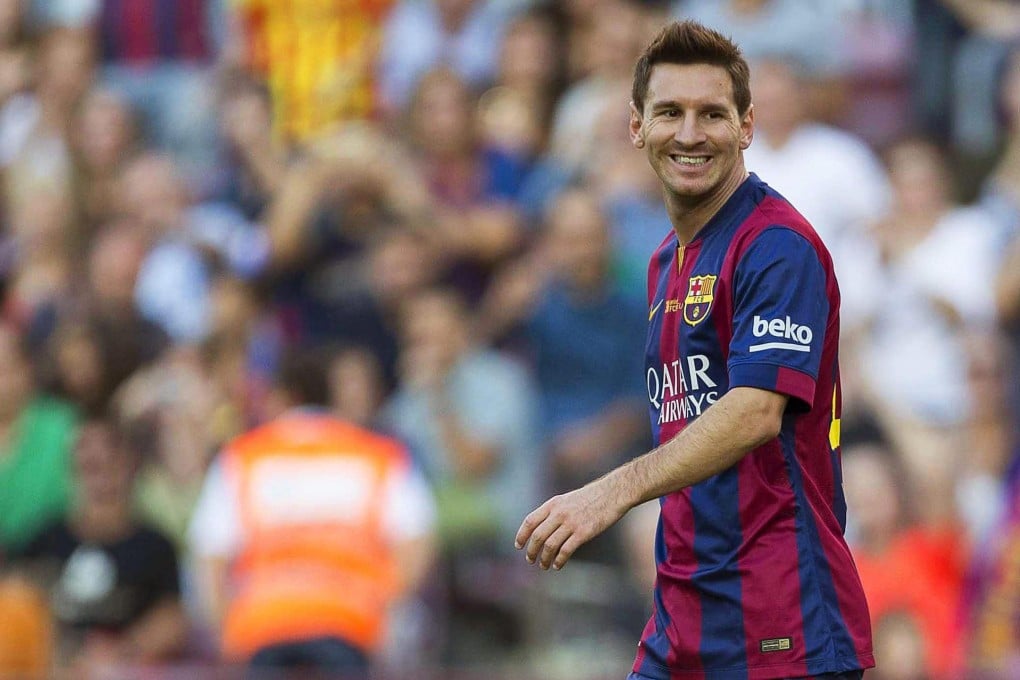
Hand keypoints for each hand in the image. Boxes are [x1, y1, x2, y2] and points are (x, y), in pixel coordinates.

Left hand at [514, 478, 628, 569]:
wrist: (613, 493)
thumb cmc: (591, 497)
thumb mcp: (568, 499)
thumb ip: (555, 511)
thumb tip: (543, 528)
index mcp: (553, 503)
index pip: (530, 521)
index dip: (522, 535)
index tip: (518, 546)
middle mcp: (559, 513)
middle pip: (537, 536)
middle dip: (531, 551)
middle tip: (530, 560)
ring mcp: (571, 523)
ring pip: (550, 545)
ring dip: (544, 558)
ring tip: (543, 566)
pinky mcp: (583, 533)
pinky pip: (566, 550)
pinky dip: (559, 560)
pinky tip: (558, 565)